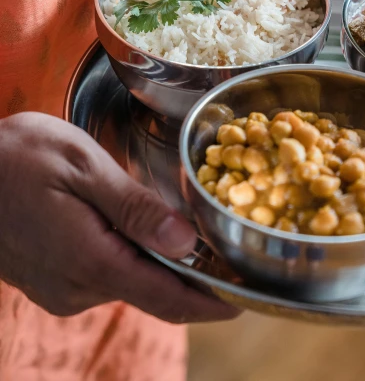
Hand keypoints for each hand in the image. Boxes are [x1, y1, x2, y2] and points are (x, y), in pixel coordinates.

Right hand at [0, 112, 236, 322]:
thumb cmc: (17, 156)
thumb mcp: (82, 167)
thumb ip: (135, 208)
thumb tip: (186, 244)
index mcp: (92, 262)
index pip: (168, 298)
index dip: (212, 301)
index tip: (248, 298)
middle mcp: (77, 289)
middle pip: (154, 290)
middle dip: (192, 274)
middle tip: (227, 247)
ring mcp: (62, 290)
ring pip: (130, 281)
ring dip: (161, 263)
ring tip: (189, 232)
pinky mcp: (52, 282)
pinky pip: (106, 275)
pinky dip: (132, 258)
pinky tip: (141, 231)